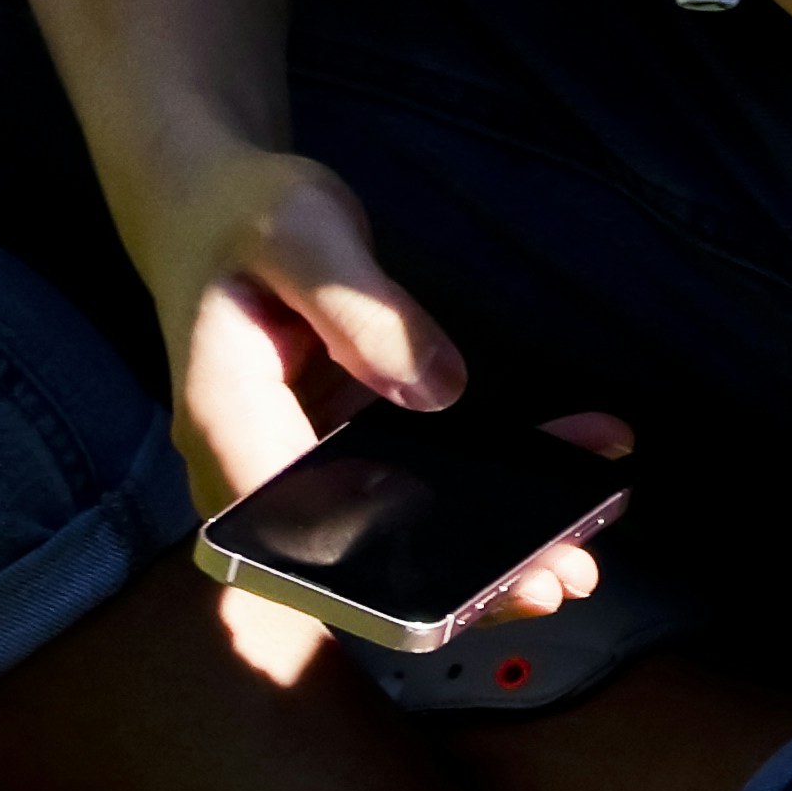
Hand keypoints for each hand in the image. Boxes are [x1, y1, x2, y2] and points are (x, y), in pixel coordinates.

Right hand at [124, 142, 612, 676]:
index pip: (304, 529)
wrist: (213, 209)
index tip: (475, 580)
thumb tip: (437, 392)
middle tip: (561, 578)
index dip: (389, 570)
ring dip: (490, 550)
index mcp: (228, 424)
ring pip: (395, 535)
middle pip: (359, 554)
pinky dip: (495, 482)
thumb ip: (359, 307)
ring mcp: (307, 470)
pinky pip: (418, 487)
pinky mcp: (346, 455)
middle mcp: (261, 470)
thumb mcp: (300, 232)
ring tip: (579, 552)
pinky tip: (574, 458)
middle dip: (463, 581)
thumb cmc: (246, 213)